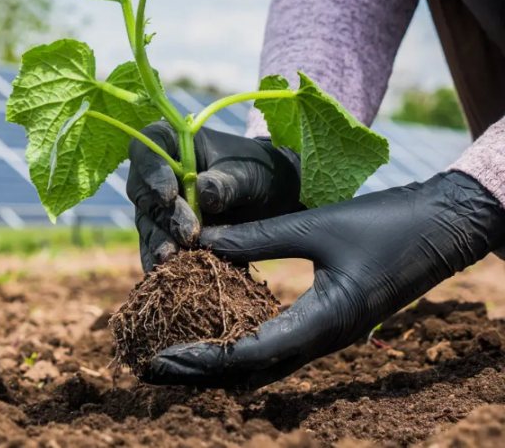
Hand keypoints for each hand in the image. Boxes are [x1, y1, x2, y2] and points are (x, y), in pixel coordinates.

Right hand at [126, 121, 301, 271]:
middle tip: (189, 234)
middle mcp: (158, 173)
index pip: (147, 149)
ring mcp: (158, 205)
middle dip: (164, 216)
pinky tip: (167, 277)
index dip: (151, 171)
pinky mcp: (165, 233)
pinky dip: (161, 263)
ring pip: (147, 223)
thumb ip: (228, 182)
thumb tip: (204, 194)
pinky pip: (156, 249)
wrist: (273, 198)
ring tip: (174, 260)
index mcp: (173, 142)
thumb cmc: (260, 172)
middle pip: (143, 192)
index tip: (168, 194)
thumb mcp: (251, 173)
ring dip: (159, 242)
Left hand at [144, 171, 504, 388]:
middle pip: (251, 371)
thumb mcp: (315, 226)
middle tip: (154, 367)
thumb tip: (201, 240)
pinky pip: (278, 347)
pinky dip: (241, 347)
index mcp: (323, 323)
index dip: (203, 357)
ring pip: (264, 364)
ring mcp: (326, 336)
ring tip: (175, 356)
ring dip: (219, 364)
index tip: (163, 357)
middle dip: (202, 372)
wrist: (441, 228)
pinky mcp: (327, 324)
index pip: (250, 353)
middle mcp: (322, 340)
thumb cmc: (384, 224)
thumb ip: (257, 236)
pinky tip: (216, 333)